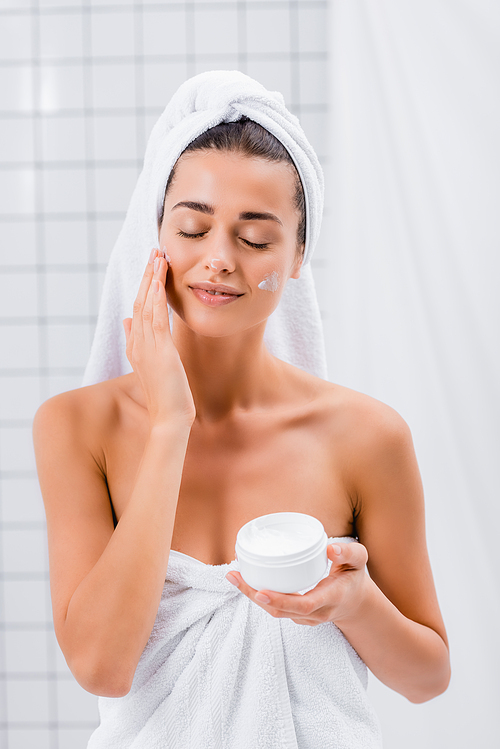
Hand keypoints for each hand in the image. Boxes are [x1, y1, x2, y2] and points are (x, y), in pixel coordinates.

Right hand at [123, 248, 195, 426]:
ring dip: (152, 280)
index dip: (144, 287)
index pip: (139, 309)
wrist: (169, 418)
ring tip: (158, 257)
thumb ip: (139, 342)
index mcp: (137, 346)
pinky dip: (156, 299)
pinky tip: (158, 282)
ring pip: (147, 306)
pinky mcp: (160, 351)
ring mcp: (147, 347)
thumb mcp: (151, 365)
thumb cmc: (166, 396)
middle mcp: (138, 343)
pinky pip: (156, 319)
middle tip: (154, 251)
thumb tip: (128, 320)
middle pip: (140, 302)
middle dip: (147, 276)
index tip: (151, 267)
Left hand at [225, 542, 369, 625]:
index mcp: (331, 598)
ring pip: (275, 612)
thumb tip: (330, 548)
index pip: (304, 605)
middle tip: (234, 577)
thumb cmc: (353, 577)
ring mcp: (306, 618)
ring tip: (233, 576)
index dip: (281, 600)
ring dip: (252, 596)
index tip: (261, 591)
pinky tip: (245, 581)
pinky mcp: (297, 616)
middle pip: (281, 611)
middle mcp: (317, 613)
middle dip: (255, 597)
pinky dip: (259, 596)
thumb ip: (348, 553)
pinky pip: (276, 609)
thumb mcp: (358, 561)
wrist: (355, 602)